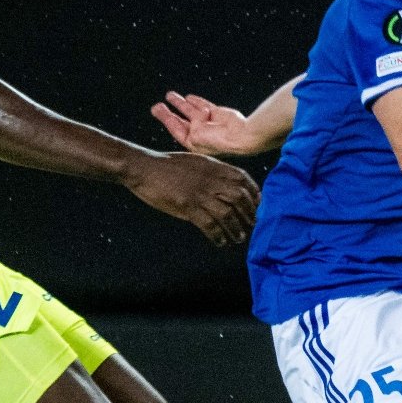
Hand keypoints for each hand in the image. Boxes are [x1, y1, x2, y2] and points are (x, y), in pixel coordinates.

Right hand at [124, 151, 260, 246]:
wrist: (143, 167)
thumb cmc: (166, 164)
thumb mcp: (195, 161)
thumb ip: (212, 171)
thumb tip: (225, 185)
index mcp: (213, 167)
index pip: (242, 178)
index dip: (253, 192)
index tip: (258, 204)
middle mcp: (210, 180)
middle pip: (239, 198)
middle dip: (248, 213)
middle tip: (252, 224)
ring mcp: (199, 193)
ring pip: (227, 214)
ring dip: (235, 228)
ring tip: (239, 237)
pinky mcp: (187, 206)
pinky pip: (209, 224)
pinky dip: (218, 235)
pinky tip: (220, 242)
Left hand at [151, 91, 256, 156]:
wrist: (240, 135)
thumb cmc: (218, 141)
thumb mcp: (195, 138)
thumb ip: (187, 128)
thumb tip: (186, 118)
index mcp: (193, 143)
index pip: (175, 129)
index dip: (165, 119)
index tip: (156, 109)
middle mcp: (200, 134)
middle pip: (180, 121)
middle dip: (168, 113)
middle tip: (157, 106)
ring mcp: (209, 123)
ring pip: (190, 111)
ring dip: (179, 103)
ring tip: (169, 95)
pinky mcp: (217, 114)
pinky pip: (203, 105)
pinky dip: (196, 101)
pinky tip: (188, 97)